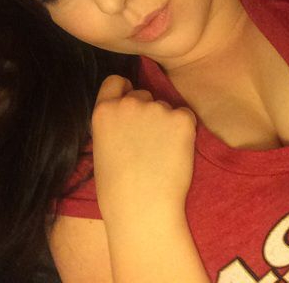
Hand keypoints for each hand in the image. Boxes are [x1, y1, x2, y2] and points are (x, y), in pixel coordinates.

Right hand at [91, 75, 197, 221]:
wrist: (143, 208)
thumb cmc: (118, 191)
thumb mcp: (102, 149)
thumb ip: (114, 126)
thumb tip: (129, 121)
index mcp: (104, 111)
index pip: (116, 81)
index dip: (125, 91)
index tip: (131, 104)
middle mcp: (129, 103)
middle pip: (144, 94)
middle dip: (148, 111)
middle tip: (149, 142)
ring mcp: (157, 108)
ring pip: (166, 107)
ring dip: (166, 123)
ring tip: (161, 154)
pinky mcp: (181, 119)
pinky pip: (186, 117)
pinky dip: (185, 131)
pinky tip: (176, 153)